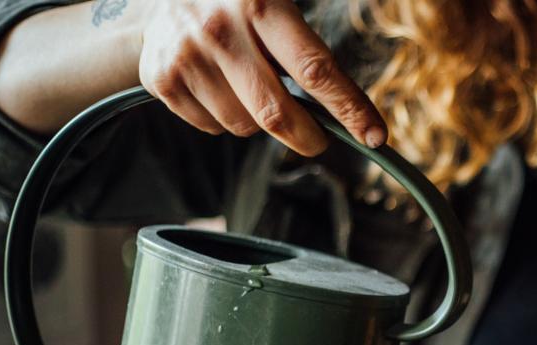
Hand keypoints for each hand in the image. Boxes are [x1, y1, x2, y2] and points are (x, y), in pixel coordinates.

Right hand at [136, 0, 385, 154]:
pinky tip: (221, 88)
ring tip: (251, 88)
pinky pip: (213, 127)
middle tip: (319, 140)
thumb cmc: (240, 3)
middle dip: (308, 137)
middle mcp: (220, 29)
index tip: (375, 136)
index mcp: (261, 3)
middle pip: (277, 113)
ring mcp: (186, 56)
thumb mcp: (278, 3)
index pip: (316, 70)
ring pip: (245, 125)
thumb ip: (308, 51)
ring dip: (260, 122)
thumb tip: (350, 112)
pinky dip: (226, 119)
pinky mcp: (161, 79)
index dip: (349, 108)